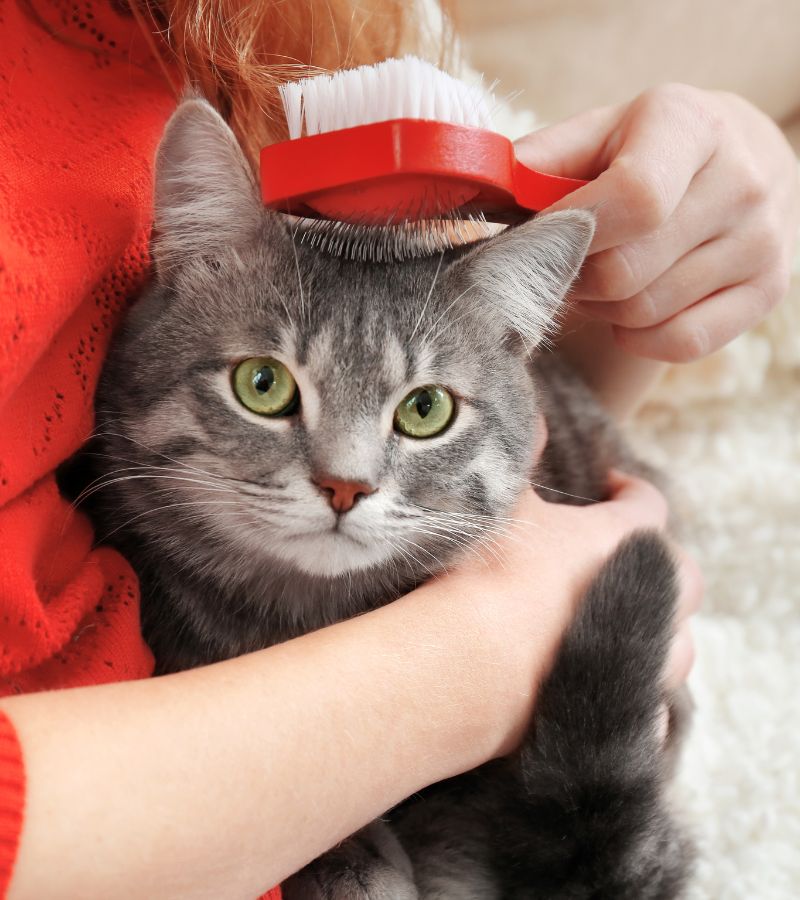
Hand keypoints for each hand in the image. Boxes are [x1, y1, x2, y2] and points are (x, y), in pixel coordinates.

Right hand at [431, 468, 701, 755]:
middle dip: (663, 562)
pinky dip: (639, 684)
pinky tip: (617, 679)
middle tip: (627, 557)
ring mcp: (638, 656)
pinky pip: (651, 699)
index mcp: (622, 541)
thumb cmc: (490, 571)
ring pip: (680, 643)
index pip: (648, 504)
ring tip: (630, 620)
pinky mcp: (619, 704)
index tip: (612, 485)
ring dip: (663, 627)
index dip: (632, 490)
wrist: (476, 660)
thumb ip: (521, 452)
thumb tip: (535, 420)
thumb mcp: (498, 498)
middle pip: (685, 575)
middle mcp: (646, 597)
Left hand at [516, 84, 799, 362]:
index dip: (571, 234)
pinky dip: (641, 336)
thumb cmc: (646, 152)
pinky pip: (681, 343)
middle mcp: (741, 180)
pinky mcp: (767, 291)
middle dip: (577, 277)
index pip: (636, 199)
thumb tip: (476, 194)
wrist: (736, 166)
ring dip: (605, 306)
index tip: (540, 240)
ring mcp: (762, 241)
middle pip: (627, 271)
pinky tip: (635, 307)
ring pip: (646, 311)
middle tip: (567, 264)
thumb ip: (539, 161)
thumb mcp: (596, 135)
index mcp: (689, 126)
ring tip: (605, 275)